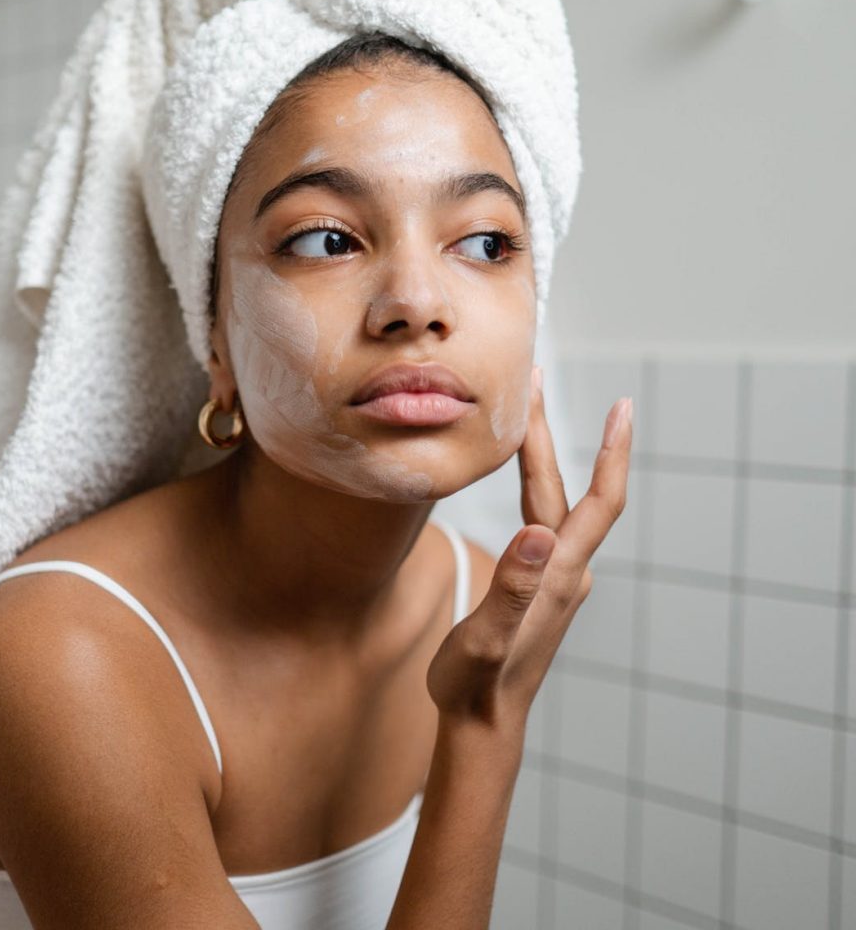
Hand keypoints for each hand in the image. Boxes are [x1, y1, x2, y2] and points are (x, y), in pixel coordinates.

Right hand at [426, 366, 632, 732]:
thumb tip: (535, 534)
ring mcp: (555, 576)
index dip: (614, 452)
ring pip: (554, 501)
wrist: (483, 722)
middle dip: (550, 432)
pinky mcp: (541, 582)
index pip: (599, 501)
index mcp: (559, 574)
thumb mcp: (487, 640)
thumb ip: (511, 589)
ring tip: (523, 412)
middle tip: (533, 380)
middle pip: (568, 488)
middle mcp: (566, 569)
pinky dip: (532, 483)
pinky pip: (544, 518)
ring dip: (540, 455)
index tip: (625, 405)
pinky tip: (520, 473)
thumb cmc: (476, 686)